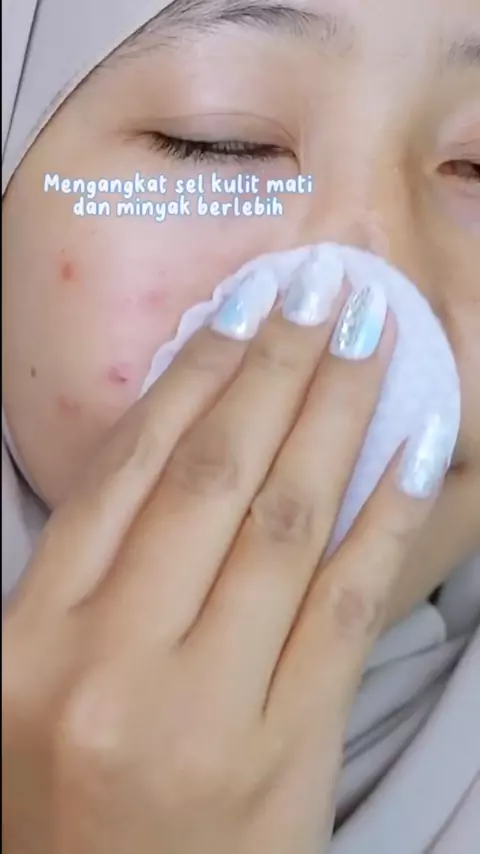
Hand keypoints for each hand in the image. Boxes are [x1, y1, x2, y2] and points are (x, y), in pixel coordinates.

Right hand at [2, 276, 440, 853]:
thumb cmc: (57, 803)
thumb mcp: (30, 682)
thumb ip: (85, 576)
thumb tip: (166, 445)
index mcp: (32, 639)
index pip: (126, 471)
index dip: (190, 380)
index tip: (238, 317)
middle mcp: (111, 663)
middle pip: (209, 475)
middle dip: (274, 370)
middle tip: (320, 295)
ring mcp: (206, 710)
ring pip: (283, 523)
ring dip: (334, 418)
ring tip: (369, 342)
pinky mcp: (289, 757)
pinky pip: (346, 611)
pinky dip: (386, 521)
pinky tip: (413, 452)